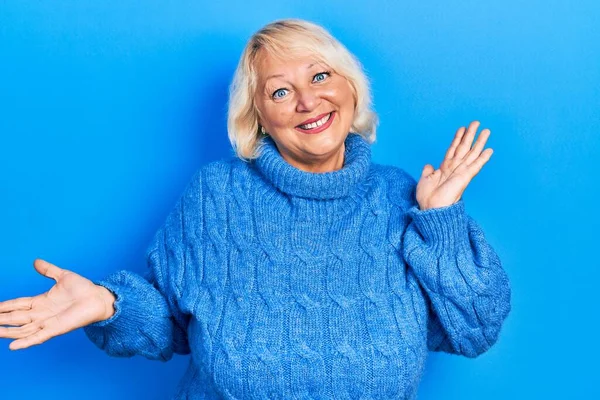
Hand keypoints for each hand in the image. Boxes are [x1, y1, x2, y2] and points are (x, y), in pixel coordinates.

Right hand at [0, 259, 115, 349]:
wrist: (99, 298)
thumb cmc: (83, 289)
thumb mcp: (63, 276)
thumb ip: (48, 270)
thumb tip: (36, 261)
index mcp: (41, 302)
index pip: (17, 305)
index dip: (3, 306)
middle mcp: (41, 314)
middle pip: (15, 318)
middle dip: (0, 319)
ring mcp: (47, 323)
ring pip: (21, 330)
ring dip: (7, 332)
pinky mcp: (56, 329)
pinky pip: (37, 337)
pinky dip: (25, 342)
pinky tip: (12, 346)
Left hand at [416, 121, 492, 210]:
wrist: (431, 208)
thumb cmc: (427, 197)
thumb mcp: (425, 180)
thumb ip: (428, 171)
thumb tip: (428, 165)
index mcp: (445, 168)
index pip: (453, 149)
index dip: (457, 138)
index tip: (462, 128)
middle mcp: (454, 168)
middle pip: (464, 148)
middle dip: (470, 135)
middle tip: (476, 122)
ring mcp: (461, 172)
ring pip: (472, 153)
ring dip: (479, 142)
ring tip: (486, 131)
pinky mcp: (465, 178)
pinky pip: (475, 166)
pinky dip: (482, 158)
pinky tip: (489, 150)